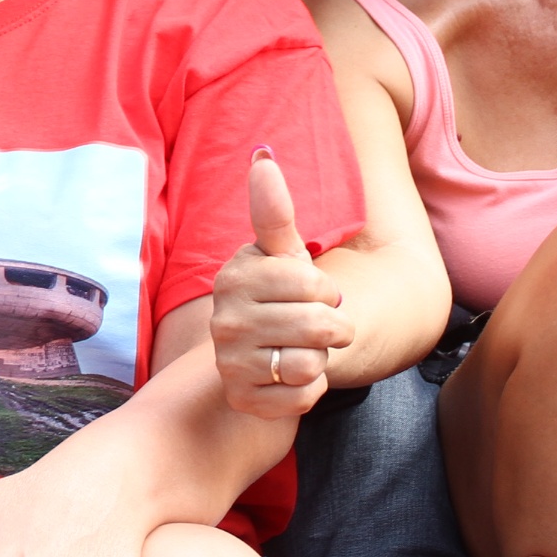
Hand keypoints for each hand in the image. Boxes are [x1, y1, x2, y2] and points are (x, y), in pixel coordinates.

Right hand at [210, 150, 352, 416]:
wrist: (257, 355)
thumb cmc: (277, 297)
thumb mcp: (281, 255)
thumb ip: (274, 211)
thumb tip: (262, 157)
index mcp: (235, 277)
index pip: (312, 284)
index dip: (327, 291)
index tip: (314, 293)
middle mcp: (223, 320)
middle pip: (318, 326)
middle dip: (332, 327)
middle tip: (316, 326)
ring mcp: (229, 362)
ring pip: (309, 364)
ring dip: (320, 359)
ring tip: (303, 350)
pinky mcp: (243, 398)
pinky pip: (302, 396)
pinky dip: (310, 389)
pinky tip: (292, 376)